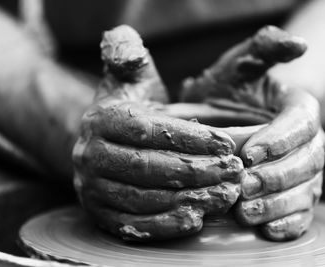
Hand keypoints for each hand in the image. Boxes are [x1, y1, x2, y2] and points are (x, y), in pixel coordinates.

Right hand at [72, 26, 243, 240]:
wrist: (105, 143)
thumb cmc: (130, 108)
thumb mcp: (129, 79)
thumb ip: (127, 56)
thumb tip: (126, 45)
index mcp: (101, 120)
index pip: (149, 130)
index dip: (189, 138)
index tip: (227, 144)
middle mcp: (90, 156)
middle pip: (148, 167)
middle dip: (195, 170)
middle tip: (234, 172)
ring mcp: (92, 188)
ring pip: (143, 198)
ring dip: (187, 199)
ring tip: (225, 195)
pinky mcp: (99, 214)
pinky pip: (132, 224)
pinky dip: (164, 225)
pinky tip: (195, 221)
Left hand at [177, 26, 324, 240]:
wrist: (233, 113)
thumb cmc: (236, 87)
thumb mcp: (244, 63)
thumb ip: (265, 48)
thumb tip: (298, 44)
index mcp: (301, 109)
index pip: (299, 125)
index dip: (278, 140)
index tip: (249, 153)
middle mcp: (309, 142)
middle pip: (305, 162)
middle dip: (275, 177)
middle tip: (244, 186)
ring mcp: (304, 171)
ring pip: (304, 191)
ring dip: (277, 204)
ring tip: (247, 213)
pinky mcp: (296, 194)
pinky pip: (301, 212)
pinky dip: (287, 223)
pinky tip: (267, 231)